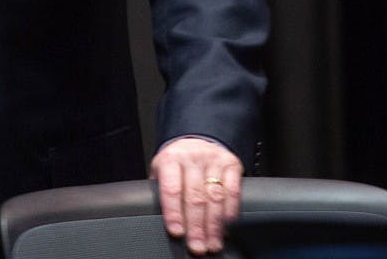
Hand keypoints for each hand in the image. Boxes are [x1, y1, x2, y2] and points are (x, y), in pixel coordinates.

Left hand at [150, 137, 242, 254]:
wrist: (198, 138)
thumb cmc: (178, 161)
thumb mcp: (162, 169)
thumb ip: (160, 189)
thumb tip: (153, 216)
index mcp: (171, 159)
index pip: (171, 188)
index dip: (174, 212)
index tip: (176, 232)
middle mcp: (192, 158)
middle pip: (195, 197)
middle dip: (196, 226)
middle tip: (197, 247)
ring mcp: (213, 160)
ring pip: (215, 197)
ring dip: (214, 225)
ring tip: (212, 243)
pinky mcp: (231, 164)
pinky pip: (233, 192)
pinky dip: (230, 212)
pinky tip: (227, 227)